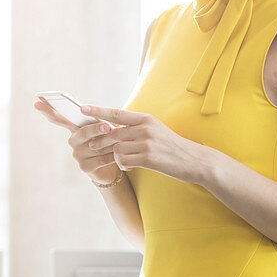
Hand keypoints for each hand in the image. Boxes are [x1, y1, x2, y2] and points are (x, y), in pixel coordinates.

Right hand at [33, 97, 120, 183]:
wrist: (115, 165)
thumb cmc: (110, 142)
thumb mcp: (107, 129)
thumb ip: (103, 122)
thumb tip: (106, 123)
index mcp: (75, 127)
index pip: (59, 118)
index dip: (47, 110)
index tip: (37, 101)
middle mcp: (73, 141)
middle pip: (82, 132)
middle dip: (95, 129)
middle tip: (107, 127)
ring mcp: (77, 155)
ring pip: (95, 146)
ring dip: (110, 143)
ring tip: (121, 141)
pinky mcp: (85, 167)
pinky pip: (100, 158)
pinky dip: (111, 155)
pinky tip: (118, 154)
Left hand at [79, 104, 210, 183]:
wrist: (193, 160)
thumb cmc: (172, 147)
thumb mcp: (155, 130)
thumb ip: (136, 127)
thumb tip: (114, 128)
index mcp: (145, 119)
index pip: (116, 113)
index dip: (98, 111)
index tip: (82, 109)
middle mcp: (145, 128)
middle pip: (112, 133)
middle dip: (100, 141)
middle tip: (94, 146)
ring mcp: (147, 142)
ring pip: (116, 149)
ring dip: (116, 157)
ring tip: (125, 161)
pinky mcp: (149, 158)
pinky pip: (124, 161)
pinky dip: (124, 166)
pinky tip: (131, 167)